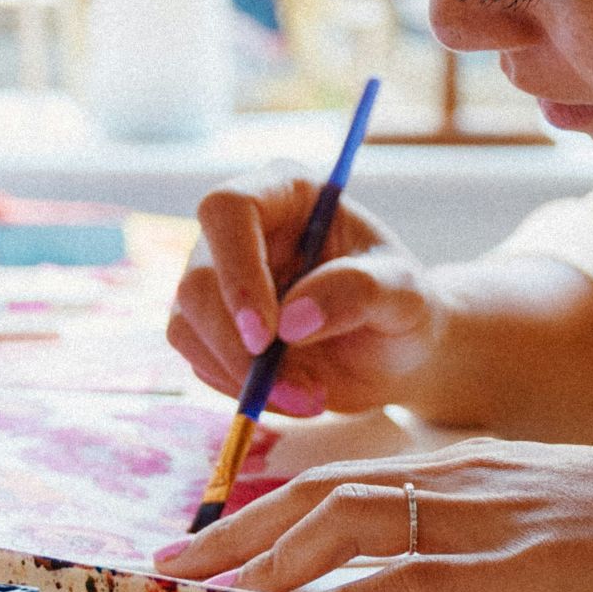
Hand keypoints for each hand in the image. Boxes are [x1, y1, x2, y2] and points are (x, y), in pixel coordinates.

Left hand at [151, 439, 592, 591]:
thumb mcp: (541, 511)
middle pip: (322, 495)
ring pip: (350, 527)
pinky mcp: (516, 562)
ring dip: (267, 561)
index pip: (341, 478)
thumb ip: (472, 529)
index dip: (265, 508)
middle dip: (237, 533)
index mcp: (464, 463)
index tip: (209, 540)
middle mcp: (460, 476)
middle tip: (170, 567)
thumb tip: (408, 571)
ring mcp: (485, 517)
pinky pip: (413, 577)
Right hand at [166, 164, 444, 415]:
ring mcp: (219, 278)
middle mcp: (241, 230)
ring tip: (312, 398)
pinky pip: (199, 361)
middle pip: (200, 280)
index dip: (237, 269)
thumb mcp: (403, 294)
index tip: (268, 332)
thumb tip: (292, 321)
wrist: (393, 350)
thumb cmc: (402, 305)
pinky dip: (242, 391)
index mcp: (287, 193)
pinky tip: (293, 396)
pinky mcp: (210, 326)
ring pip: (189, 326)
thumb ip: (359, 292)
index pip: (228, 209)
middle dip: (242, 348)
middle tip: (302, 391)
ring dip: (244, 377)